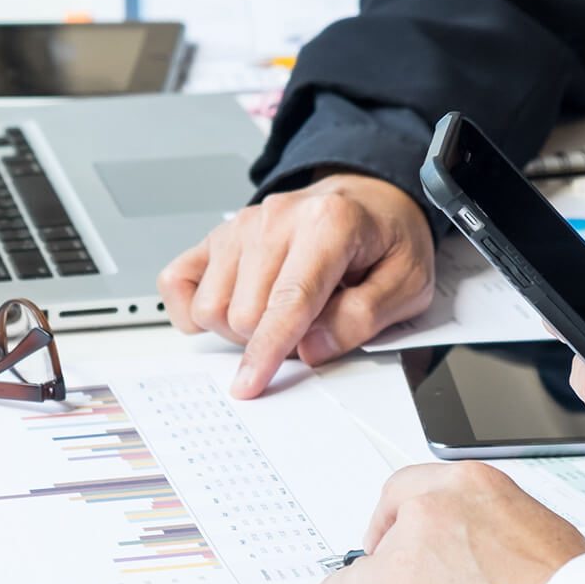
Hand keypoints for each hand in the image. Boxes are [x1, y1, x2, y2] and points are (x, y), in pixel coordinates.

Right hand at [157, 172, 433, 398]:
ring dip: (237, 328)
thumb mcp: (407, 284)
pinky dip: (194, 308)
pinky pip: (177, 281)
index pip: (288, 301)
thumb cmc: (385, 239)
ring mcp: (240, 224)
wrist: (369, 199)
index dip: (268, 351)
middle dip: (268, 341)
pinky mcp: (217, 236)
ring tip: (276, 314)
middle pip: (242, 312)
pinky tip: (231, 308)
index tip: (250, 384)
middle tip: (305, 329)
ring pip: (209, 305)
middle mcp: (276, 218)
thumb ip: (363, 317)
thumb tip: (312, 349)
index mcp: (329, 224)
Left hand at [306, 462, 584, 583]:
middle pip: (379, 544)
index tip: (381, 534)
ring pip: (351, 583)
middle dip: (376, 568)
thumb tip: (473, 551)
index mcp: (466, 489)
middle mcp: (427, 520)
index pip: (403, 492)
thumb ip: (488, 530)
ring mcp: (402, 572)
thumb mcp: (537, 528)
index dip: (386, 519)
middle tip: (375, 583)